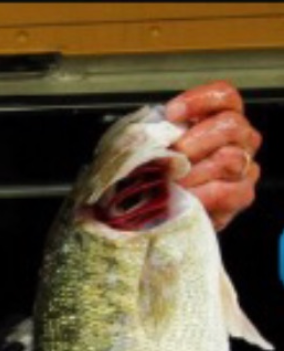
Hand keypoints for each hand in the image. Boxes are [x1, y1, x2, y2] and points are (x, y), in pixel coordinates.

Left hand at [166, 81, 261, 231]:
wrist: (165, 212)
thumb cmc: (160, 174)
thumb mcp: (155, 149)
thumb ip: (158, 136)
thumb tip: (149, 135)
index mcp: (220, 118)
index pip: (224, 95)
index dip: (199, 100)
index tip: (171, 114)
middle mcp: (240, 138)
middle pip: (230, 125)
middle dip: (195, 140)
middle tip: (173, 156)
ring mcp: (245, 166)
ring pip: (229, 158)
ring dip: (194, 171)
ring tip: (172, 181)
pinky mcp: (242, 194)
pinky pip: (226, 191)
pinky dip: (201, 194)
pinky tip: (184, 196)